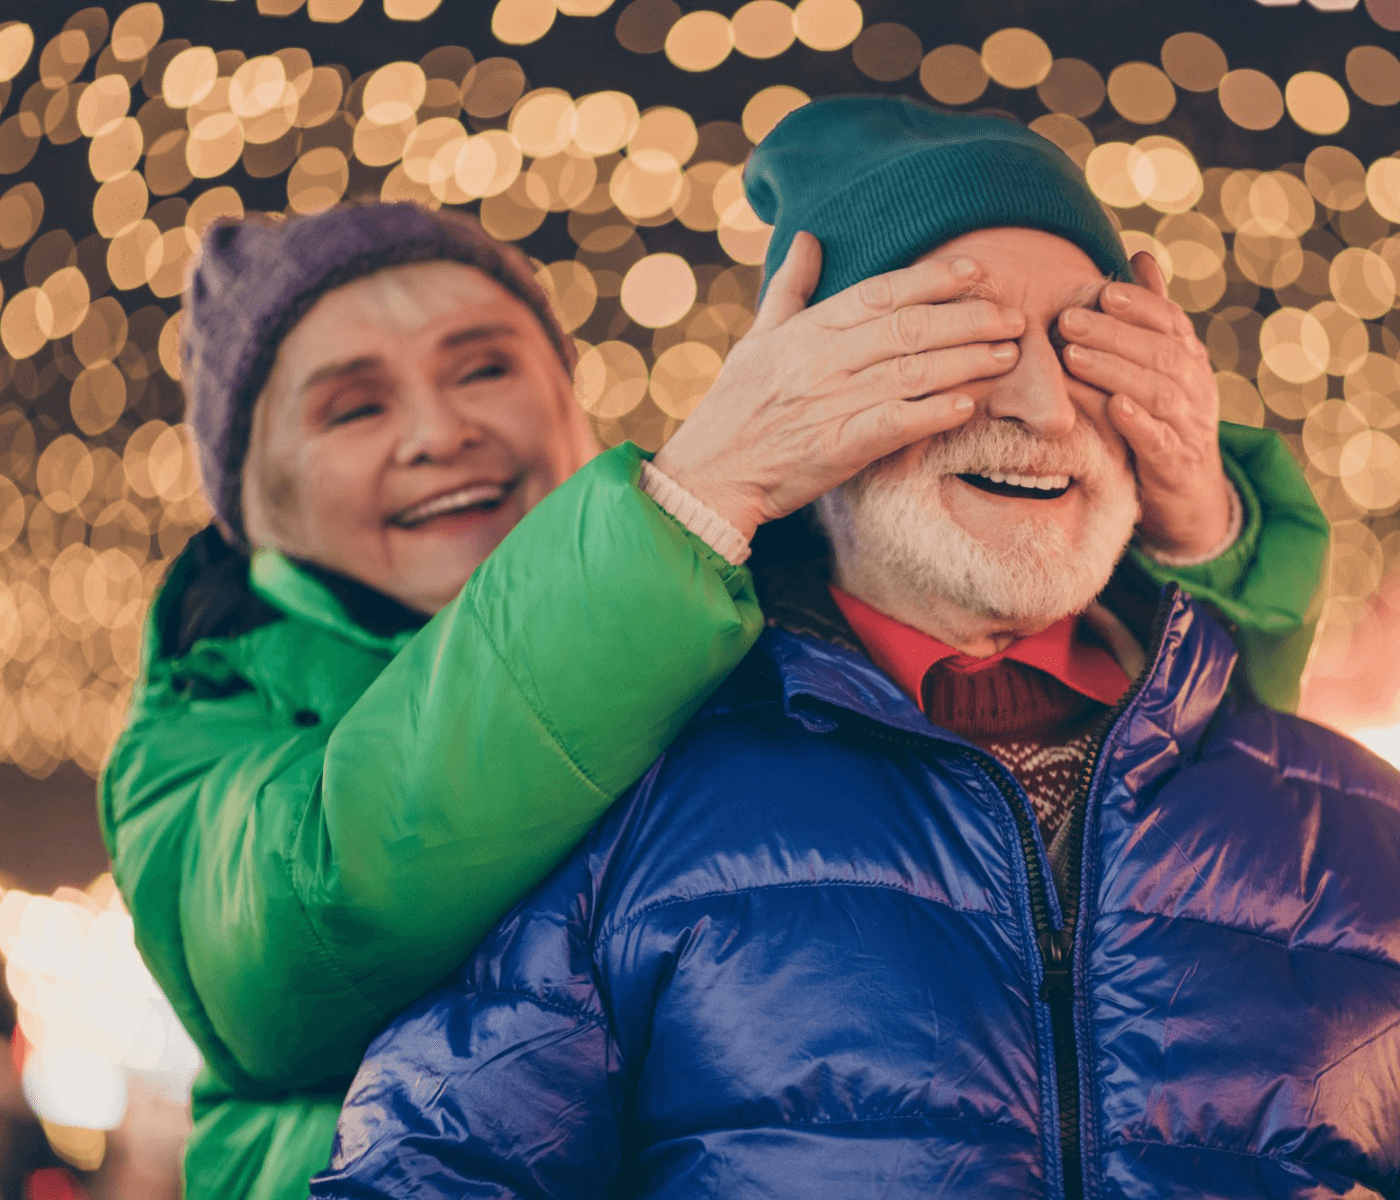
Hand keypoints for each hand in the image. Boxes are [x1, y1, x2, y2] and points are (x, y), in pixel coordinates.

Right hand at [653, 232, 1025, 539]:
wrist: (710, 473)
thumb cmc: (734, 406)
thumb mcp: (757, 338)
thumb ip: (790, 288)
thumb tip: (809, 238)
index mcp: (806, 330)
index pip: (880, 293)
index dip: (933, 279)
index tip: (976, 271)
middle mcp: (822, 360)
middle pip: (908, 328)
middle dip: (967, 318)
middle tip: (1013, 316)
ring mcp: (830, 403)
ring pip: (911, 372)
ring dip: (965, 362)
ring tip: (1006, 355)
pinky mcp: (837, 447)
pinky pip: (894, 424)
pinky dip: (931, 413)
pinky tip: (966, 406)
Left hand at [1056, 250, 1232, 559]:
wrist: (1190, 493)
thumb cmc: (1165, 418)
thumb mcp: (1162, 364)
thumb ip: (1151, 314)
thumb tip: (1140, 255)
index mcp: (1189, 357)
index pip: (1170, 321)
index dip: (1139, 304)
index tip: (1104, 290)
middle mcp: (1195, 386)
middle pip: (1158, 352)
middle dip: (1112, 334)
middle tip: (1068, 320)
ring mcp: (1189, 425)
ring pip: (1157, 392)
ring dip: (1114, 371)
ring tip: (1074, 357)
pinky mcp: (1176, 463)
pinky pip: (1160, 440)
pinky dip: (1138, 422)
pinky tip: (1113, 407)